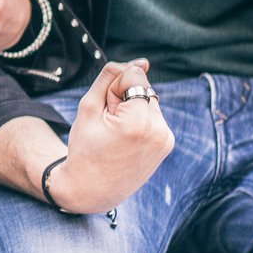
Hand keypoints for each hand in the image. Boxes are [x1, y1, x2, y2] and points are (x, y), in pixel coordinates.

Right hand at [45, 59, 173, 213]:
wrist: (91, 190)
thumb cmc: (84, 148)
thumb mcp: (88, 107)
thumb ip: (110, 78)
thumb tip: (142, 62)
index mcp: (139, 122)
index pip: (134, 75)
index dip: (113, 89)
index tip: (105, 113)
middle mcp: (160, 130)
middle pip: (144, 88)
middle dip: (125, 98)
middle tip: (108, 125)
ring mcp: (166, 139)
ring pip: (149, 101)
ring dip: (133, 109)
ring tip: (117, 134)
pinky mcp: (168, 144)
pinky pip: (154, 117)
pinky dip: (140, 121)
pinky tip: (127, 140)